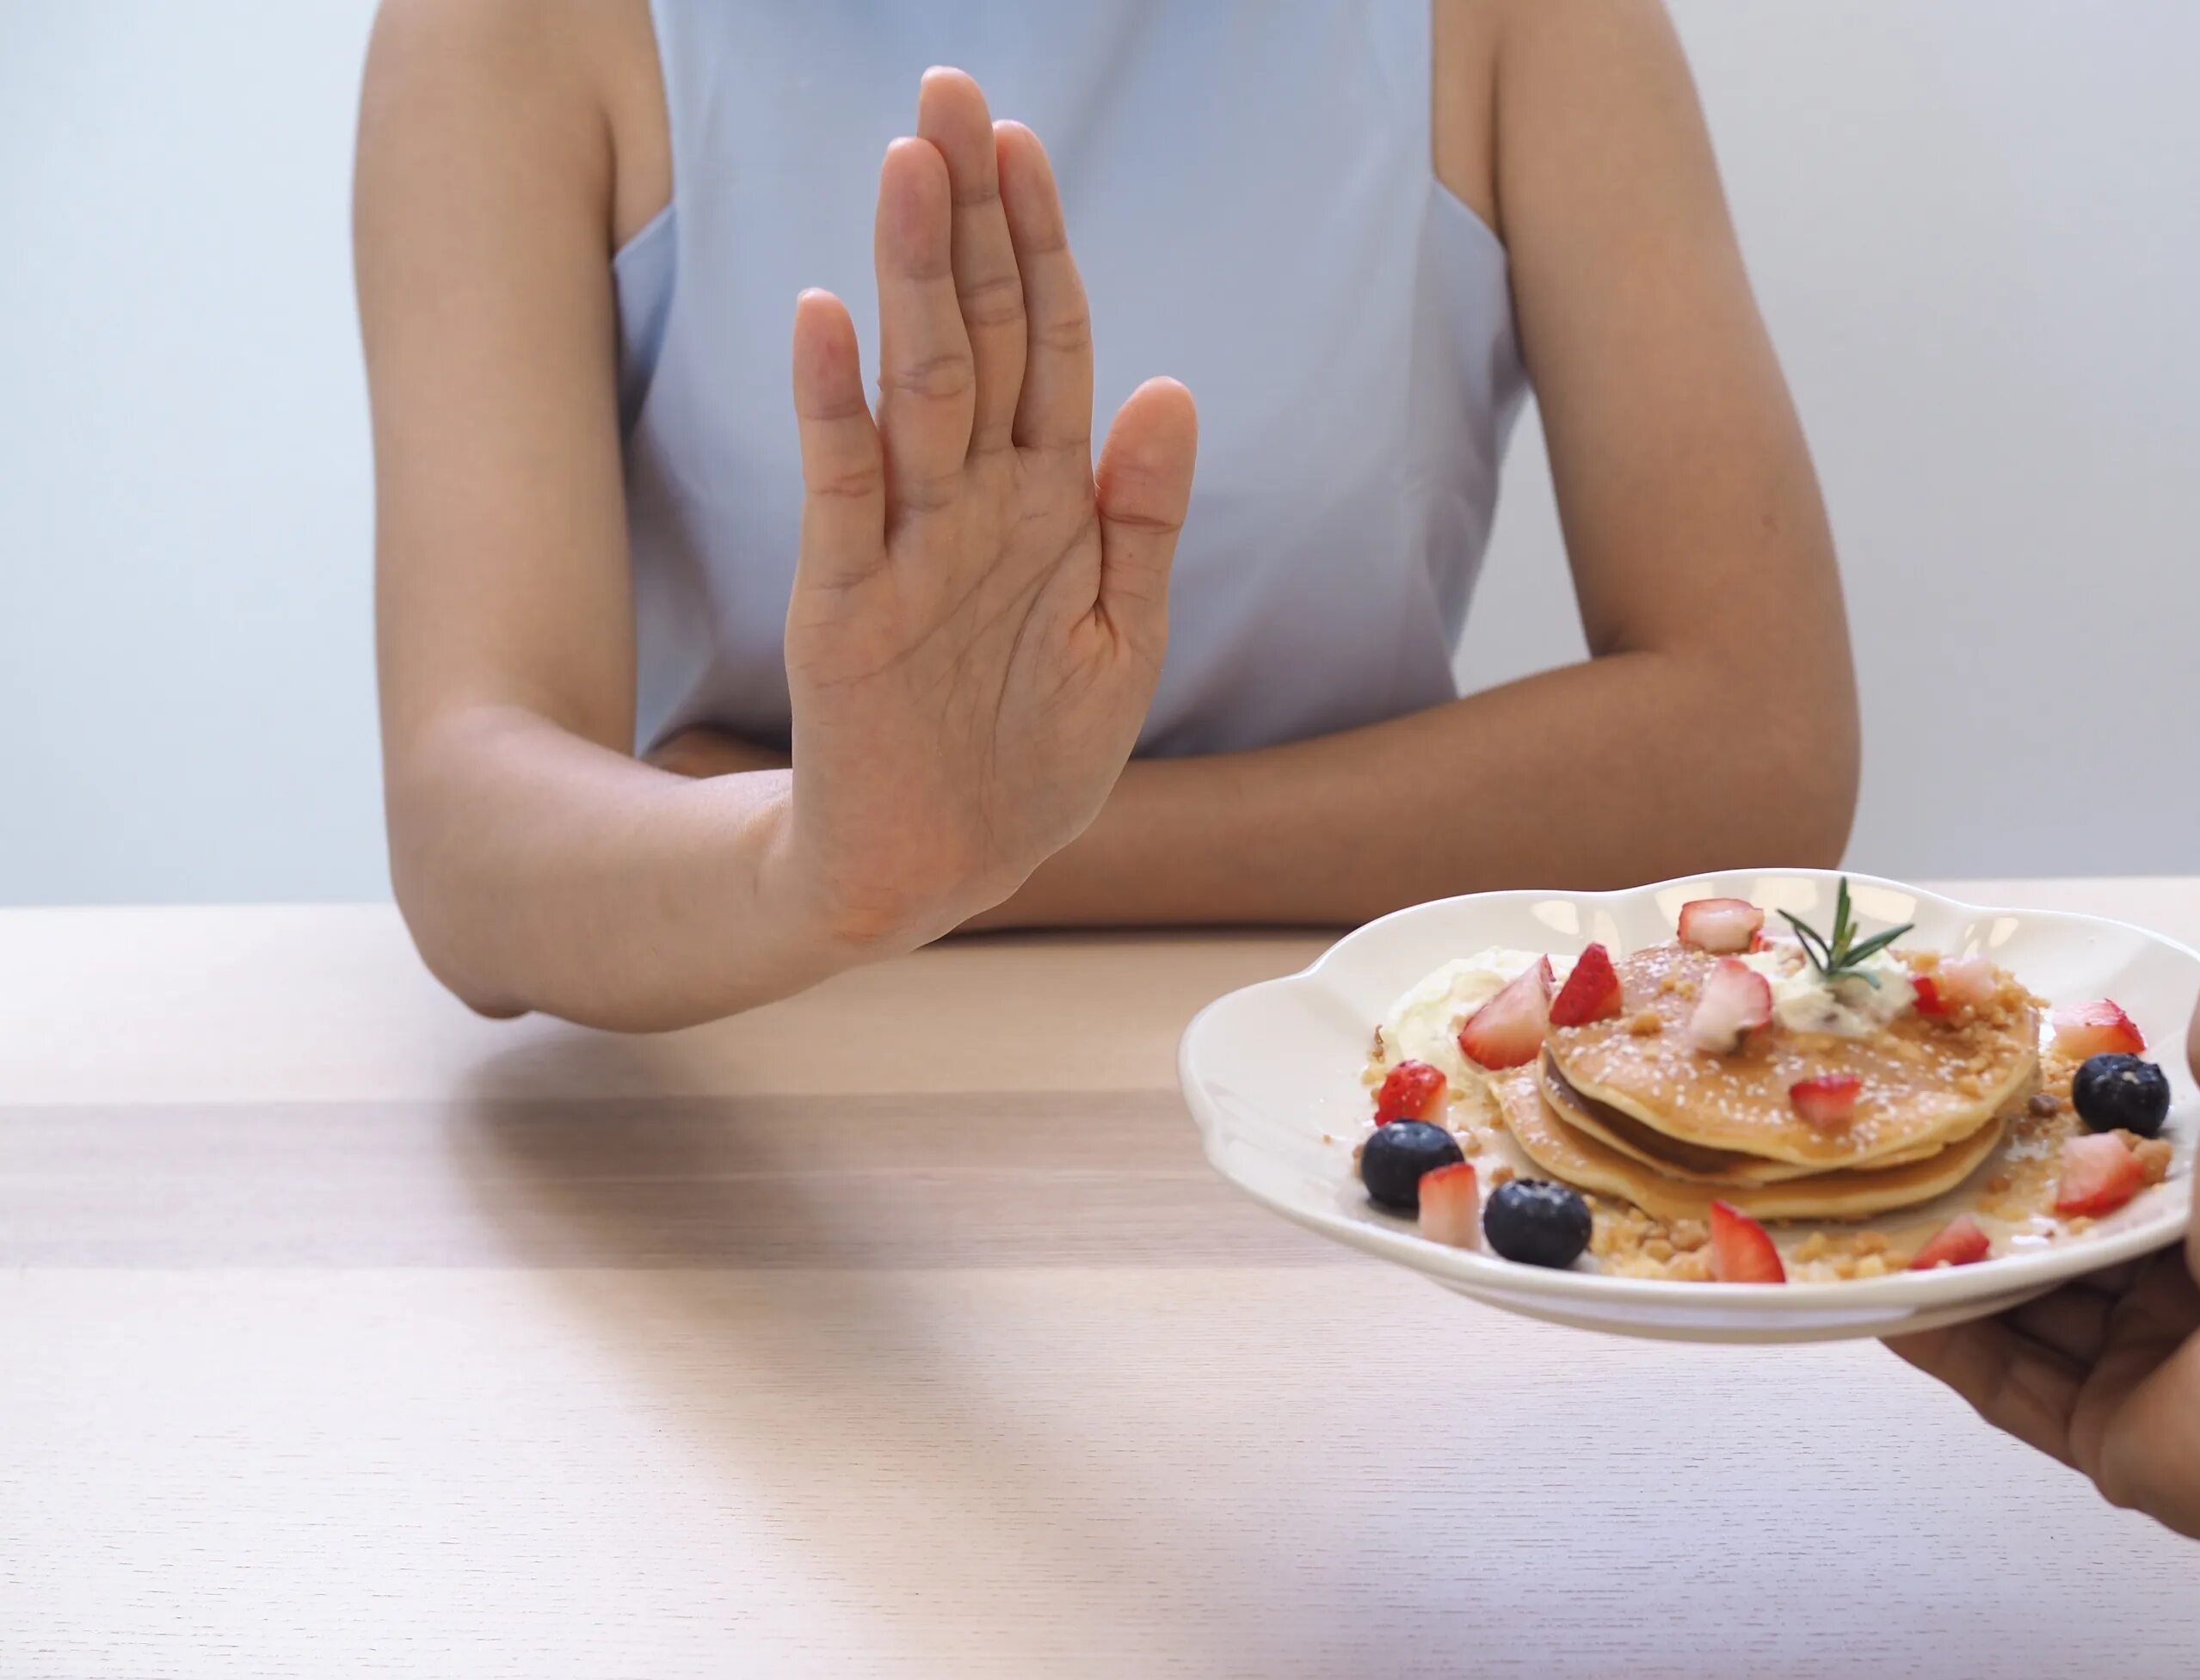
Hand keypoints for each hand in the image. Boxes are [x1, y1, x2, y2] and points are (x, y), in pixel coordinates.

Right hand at [769, 69, 1197, 948]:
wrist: (942, 868)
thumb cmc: (1031, 754)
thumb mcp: (1120, 640)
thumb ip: (1143, 520)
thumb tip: (1172, 387)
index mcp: (1048, 502)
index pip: (1046, 343)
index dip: (1036, 246)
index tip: (1020, 142)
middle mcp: (973, 503)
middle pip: (973, 333)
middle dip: (965, 217)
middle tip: (946, 93)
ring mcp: (905, 546)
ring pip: (914, 388)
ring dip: (911, 278)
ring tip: (907, 167)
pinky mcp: (843, 606)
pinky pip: (841, 493)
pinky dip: (833, 409)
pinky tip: (827, 320)